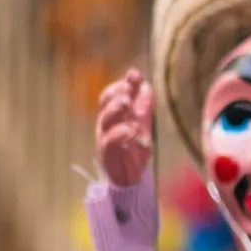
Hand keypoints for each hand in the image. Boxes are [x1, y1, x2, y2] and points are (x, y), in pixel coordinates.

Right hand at [97, 68, 154, 186]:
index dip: (122, 83)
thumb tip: (146, 85)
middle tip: (129, 89)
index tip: (134, 75)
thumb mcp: (142, 124)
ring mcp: (105, 137)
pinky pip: (110, 140)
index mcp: (113, 114)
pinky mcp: (108, 152)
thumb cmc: (133, 147)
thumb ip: (144, 106)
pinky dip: (121, 132)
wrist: (129, 175)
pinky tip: (131, 129)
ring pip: (105, 119)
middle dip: (117, 92)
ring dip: (116, 108)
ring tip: (127, 103)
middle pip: (105, 102)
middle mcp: (106, 123)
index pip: (112, 94)